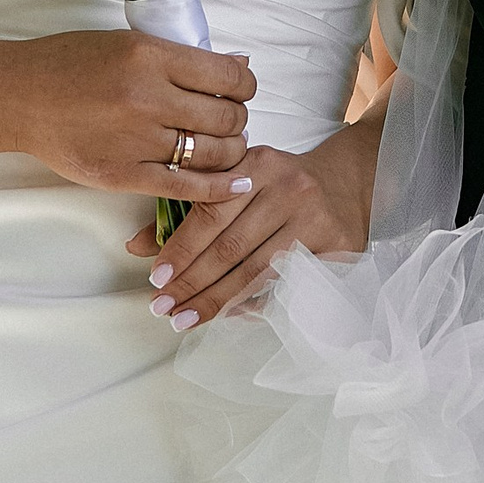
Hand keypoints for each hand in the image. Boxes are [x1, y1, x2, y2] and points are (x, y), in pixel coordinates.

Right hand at [0, 31, 256, 207]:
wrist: (19, 97)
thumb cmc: (70, 64)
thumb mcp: (127, 42)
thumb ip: (180, 57)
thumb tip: (239, 64)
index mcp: (149, 56)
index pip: (227, 76)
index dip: (245, 85)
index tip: (241, 89)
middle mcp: (147, 98)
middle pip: (226, 117)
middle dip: (238, 119)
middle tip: (230, 119)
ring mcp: (136, 140)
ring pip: (213, 153)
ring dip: (231, 151)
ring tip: (225, 146)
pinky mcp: (124, 175)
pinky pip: (187, 187)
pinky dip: (220, 188)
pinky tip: (237, 184)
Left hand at [132, 115, 378, 325]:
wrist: (348, 182)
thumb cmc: (279, 186)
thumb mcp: (236, 184)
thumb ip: (186, 211)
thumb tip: (135, 247)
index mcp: (258, 164)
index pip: (211, 212)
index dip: (181, 249)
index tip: (155, 278)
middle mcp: (289, 188)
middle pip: (232, 247)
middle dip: (193, 283)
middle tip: (162, 307)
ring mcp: (316, 218)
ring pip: (258, 270)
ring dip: (217, 300)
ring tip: (184, 318)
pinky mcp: (338, 245)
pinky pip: (288, 285)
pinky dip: (256, 303)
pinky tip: (228, 315)